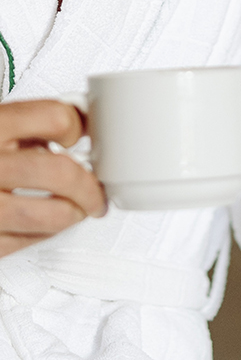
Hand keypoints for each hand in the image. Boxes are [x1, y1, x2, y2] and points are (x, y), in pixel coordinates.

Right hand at [0, 100, 106, 257]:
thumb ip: (25, 123)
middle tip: (96, 189)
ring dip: (75, 213)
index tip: (79, 136)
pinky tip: (43, 224)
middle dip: (89, 184)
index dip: (76, 125)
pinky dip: (44, 234)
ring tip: (79, 209)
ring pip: (52, 215)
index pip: (55, 117)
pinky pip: (25, 242)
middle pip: (61, 172)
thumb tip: (79, 123)